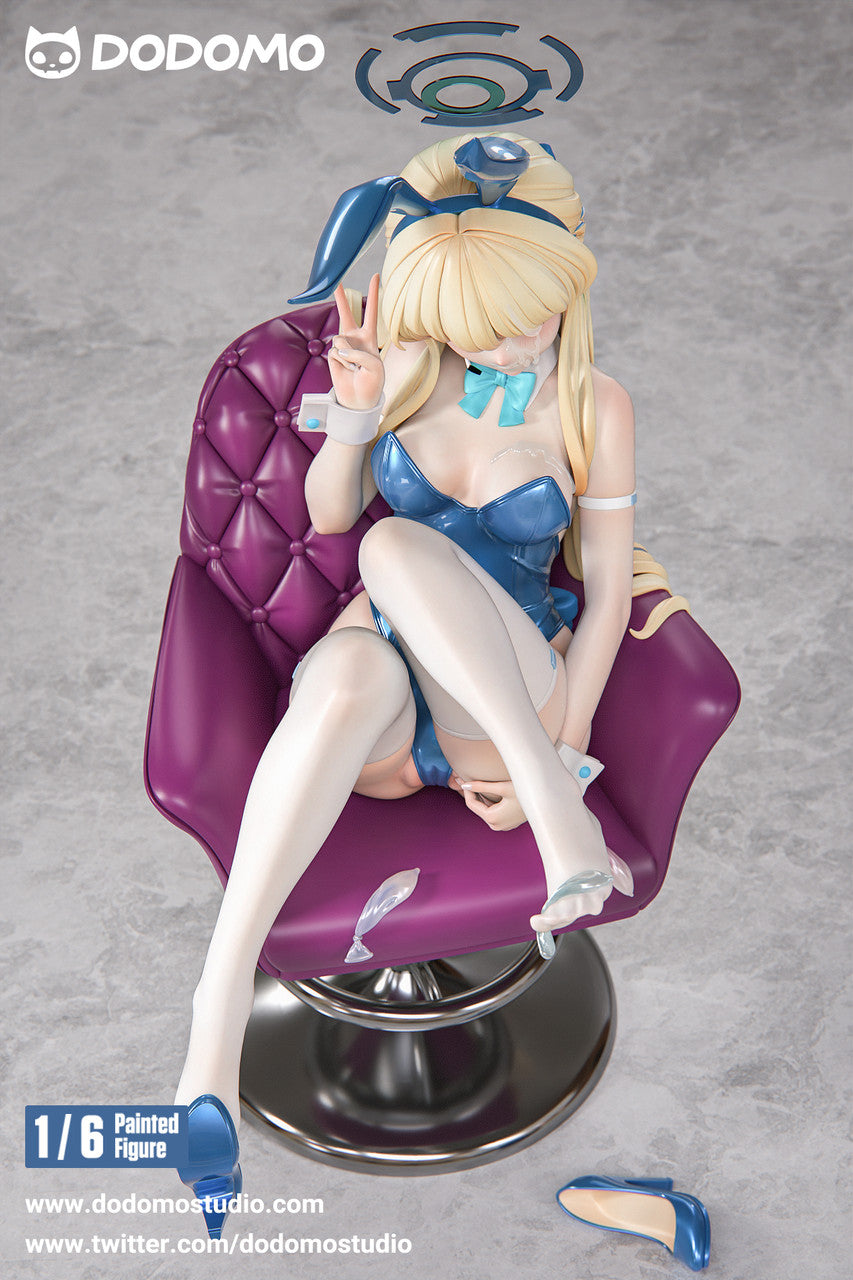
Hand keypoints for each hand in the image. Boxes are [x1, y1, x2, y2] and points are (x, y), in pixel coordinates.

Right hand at [329, 275, 383, 410]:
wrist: (359, 398)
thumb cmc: (372, 381)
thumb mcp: (375, 365)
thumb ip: (359, 352)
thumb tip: (340, 348)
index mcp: (369, 336)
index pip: (371, 311)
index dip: (372, 293)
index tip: (375, 275)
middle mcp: (354, 337)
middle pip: (346, 312)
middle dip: (340, 296)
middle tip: (335, 280)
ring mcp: (343, 345)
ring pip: (341, 339)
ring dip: (350, 355)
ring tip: (356, 367)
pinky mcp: (333, 354)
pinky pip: (336, 351)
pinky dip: (343, 362)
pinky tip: (347, 370)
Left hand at [451, 776, 527, 831]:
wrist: (546, 801)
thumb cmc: (526, 792)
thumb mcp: (502, 787)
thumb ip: (481, 786)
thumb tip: (464, 785)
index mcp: (493, 818)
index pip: (472, 804)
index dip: (467, 790)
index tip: (463, 778)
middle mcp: (496, 825)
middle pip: (478, 807)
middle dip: (474, 793)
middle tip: (466, 778)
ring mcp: (503, 826)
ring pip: (486, 809)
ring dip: (482, 797)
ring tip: (477, 783)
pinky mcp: (508, 823)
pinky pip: (494, 812)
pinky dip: (490, 802)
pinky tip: (490, 791)